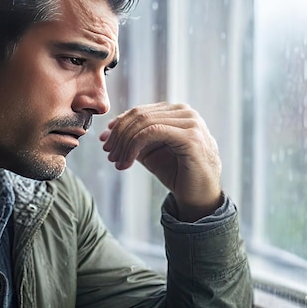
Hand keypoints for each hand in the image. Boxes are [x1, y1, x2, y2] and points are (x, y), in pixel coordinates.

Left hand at [99, 102, 222, 221]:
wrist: (200, 197)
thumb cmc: (178, 174)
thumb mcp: (152, 152)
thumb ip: (134, 139)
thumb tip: (107, 133)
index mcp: (178, 112)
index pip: (141, 111)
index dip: (119, 124)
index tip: (106, 140)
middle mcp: (186, 113)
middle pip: (140, 115)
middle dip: (119, 134)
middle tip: (108, 153)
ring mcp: (191, 123)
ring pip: (144, 123)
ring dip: (124, 143)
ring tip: (116, 161)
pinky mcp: (191, 137)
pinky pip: (152, 132)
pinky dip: (133, 147)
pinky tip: (127, 163)